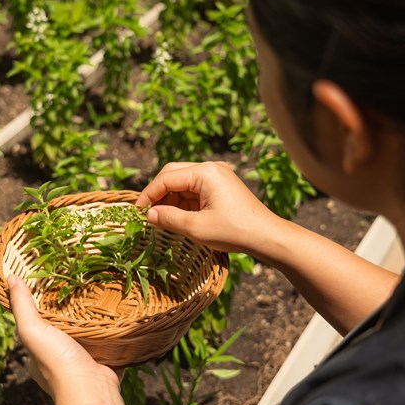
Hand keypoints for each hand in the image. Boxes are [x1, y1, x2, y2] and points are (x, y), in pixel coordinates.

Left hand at [7, 274, 120, 396]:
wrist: (91, 390)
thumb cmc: (57, 361)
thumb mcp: (32, 330)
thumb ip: (21, 306)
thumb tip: (9, 277)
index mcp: (39, 355)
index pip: (36, 326)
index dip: (41, 307)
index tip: (51, 286)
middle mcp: (59, 360)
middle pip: (63, 331)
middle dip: (71, 314)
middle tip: (80, 287)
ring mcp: (83, 363)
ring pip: (88, 337)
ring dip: (94, 322)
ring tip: (101, 295)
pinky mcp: (105, 362)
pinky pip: (109, 343)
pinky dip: (113, 332)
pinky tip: (118, 315)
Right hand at [136, 161, 276, 253]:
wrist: (267, 236)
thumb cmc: (234, 231)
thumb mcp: (196, 228)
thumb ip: (169, 218)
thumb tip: (149, 215)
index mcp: (205, 172)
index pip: (166, 178)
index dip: (148, 195)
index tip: (137, 213)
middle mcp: (211, 168)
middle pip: (173, 174)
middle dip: (158, 194)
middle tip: (147, 214)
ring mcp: (217, 175)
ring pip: (183, 182)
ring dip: (170, 199)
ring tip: (162, 220)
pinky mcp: (221, 186)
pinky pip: (195, 189)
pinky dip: (183, 202)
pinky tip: (178, 217)